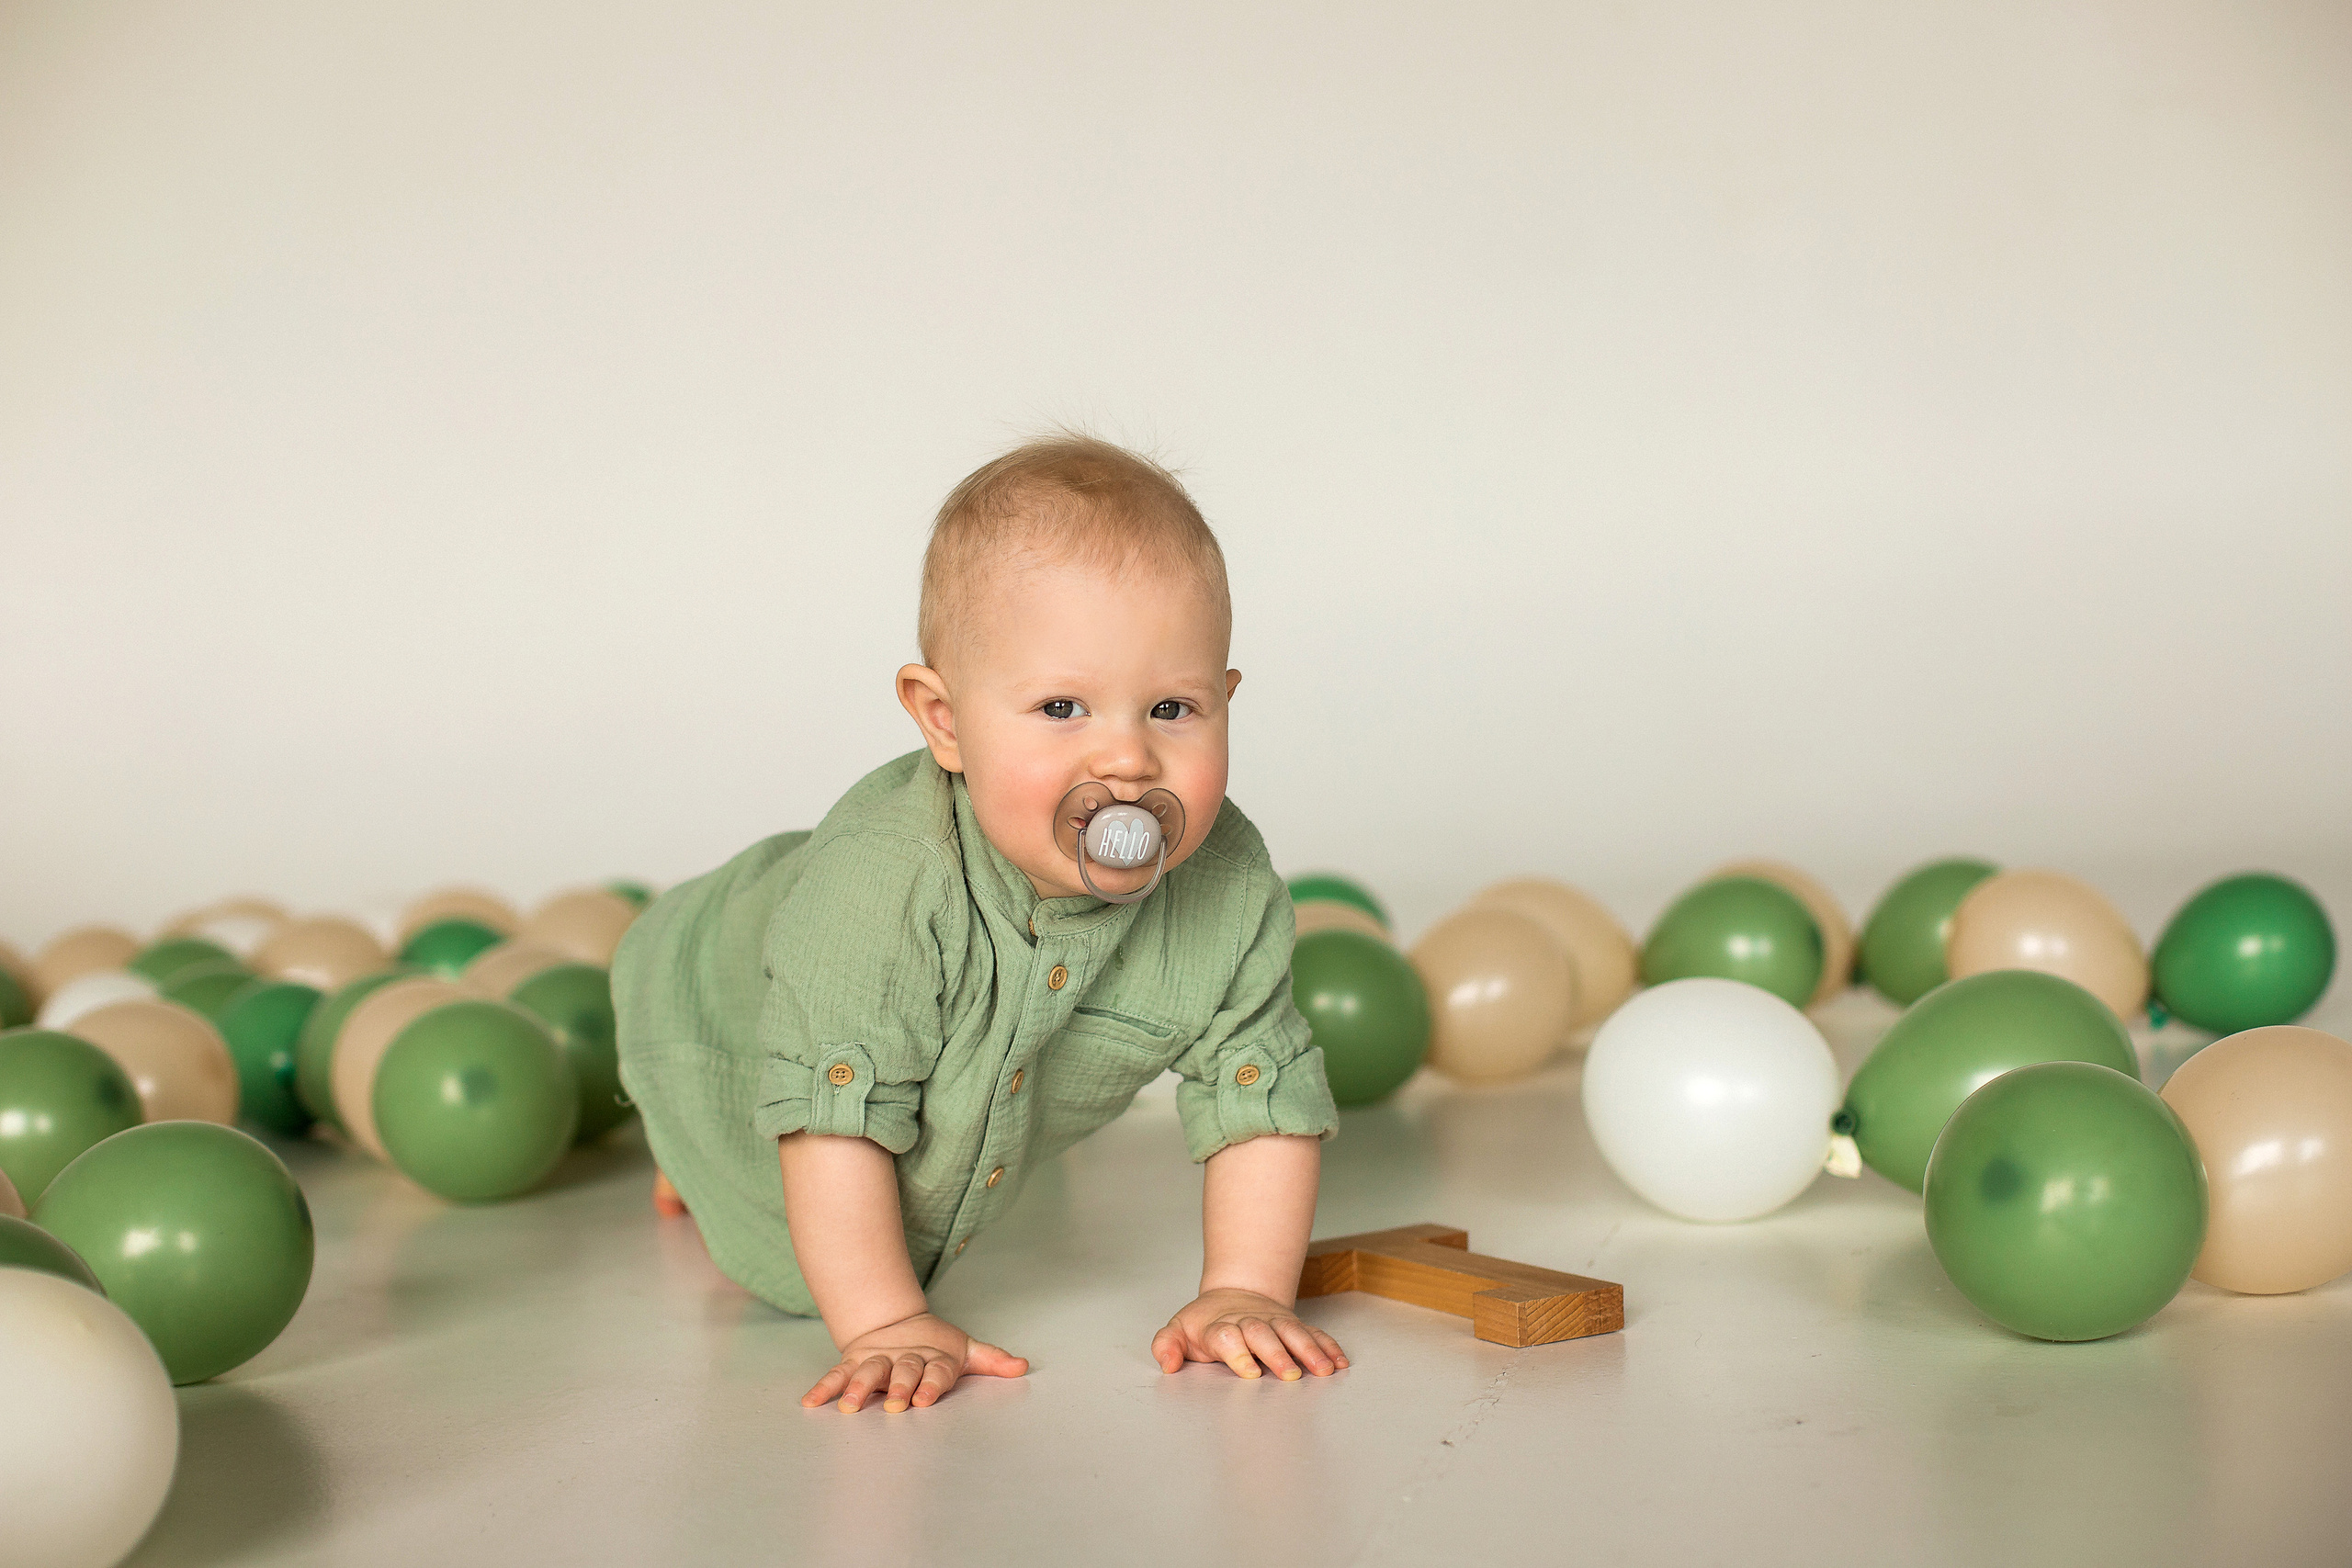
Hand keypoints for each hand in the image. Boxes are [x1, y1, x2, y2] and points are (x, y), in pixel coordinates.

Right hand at [800, 1311, 1027, 1412]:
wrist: (896, 1323)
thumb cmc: (935, 1347)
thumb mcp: (965, 1351)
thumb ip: (991, 1360)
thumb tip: (1022, 1366)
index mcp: (933, 1357)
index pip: (935, 1371)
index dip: (931, 1384)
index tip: (925, 1399)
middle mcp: (904, 1358)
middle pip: (901, 1371)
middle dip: (898, 1386)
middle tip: (893, 1404)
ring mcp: (877, 1359)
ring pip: (867, 1371)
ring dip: (857, 1387)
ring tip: (848, 1405)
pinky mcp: (853, 1361)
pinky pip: (836, 1373)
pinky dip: (823, 1386)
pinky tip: (810, 1402)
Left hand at [1151, 1287, 1348, 1380]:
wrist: (1233, 1294)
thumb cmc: (1205, 1323)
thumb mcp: (1178, 1330)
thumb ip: (1167, 1346)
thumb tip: (1168, 1364)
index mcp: (1219, 1326)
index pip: (1227, 1336)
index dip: (1238, 1353)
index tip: (1248, 1372)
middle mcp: (1249, 1322)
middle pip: (1262, 1334)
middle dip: (1277, 1354)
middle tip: (1289, 1376)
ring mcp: (1274, 1322)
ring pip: (1293, 1333)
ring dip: (1309, 1351)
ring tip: (1323, 1370)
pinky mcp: (1293, 1325)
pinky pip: (1313, 1334)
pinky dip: (1328, 1347)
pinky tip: (1339, 1362)